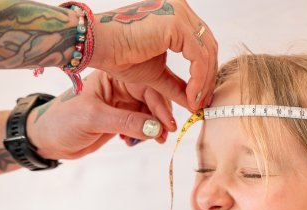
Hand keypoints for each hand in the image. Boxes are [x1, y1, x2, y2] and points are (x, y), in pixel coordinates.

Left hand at [27, 70, 175, 160]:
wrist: (47, 139)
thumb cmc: (62, 121)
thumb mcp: (94, 119)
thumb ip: (126, 122)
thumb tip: (156, 128)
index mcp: (113, 77)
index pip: (146, 86)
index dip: (160, 105)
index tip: (169, 124)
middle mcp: (121, 87)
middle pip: (153, 98)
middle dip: (161, 117)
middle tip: (164, 136)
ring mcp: (122, 103)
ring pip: (151, 113)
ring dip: (155, 128)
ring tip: (155, 141)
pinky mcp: (122, 119)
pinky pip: (143, 124)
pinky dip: (145, 133)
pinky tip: (134, 142)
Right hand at [91, 0, 217, 111]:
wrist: (97, 46)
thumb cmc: (118, 55)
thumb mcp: (156, 74)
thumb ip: (178, 85)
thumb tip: (195, 102)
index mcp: (175, 15)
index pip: (202, 44)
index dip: (205, 73)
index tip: (201, 98)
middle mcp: (180, 8)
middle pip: (208, 47)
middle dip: (208, 79)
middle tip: (203, 103)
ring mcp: (178, 12)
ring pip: (207, 52)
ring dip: (204, 82)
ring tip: (196, 104)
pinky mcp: (176, 22)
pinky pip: (199, 56)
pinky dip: (199, 79)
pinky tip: (192, 97)